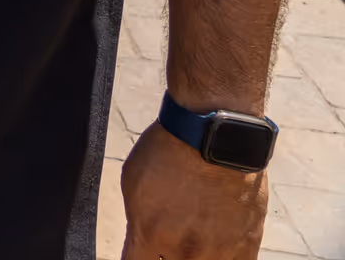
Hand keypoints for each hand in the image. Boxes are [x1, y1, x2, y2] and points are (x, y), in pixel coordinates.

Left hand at [121, 123, 267, 258]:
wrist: (216, 135)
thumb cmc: (169, 151)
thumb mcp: (134, 183)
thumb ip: (136, 222)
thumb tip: (139, 241)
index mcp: (151, 235)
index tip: (138, 252)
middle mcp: (186, 251)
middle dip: (164, 259)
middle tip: (164, 245)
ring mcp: (220, 252)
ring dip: (193, 259)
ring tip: (189, 247)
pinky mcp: (248, 246)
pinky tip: (212, 252)